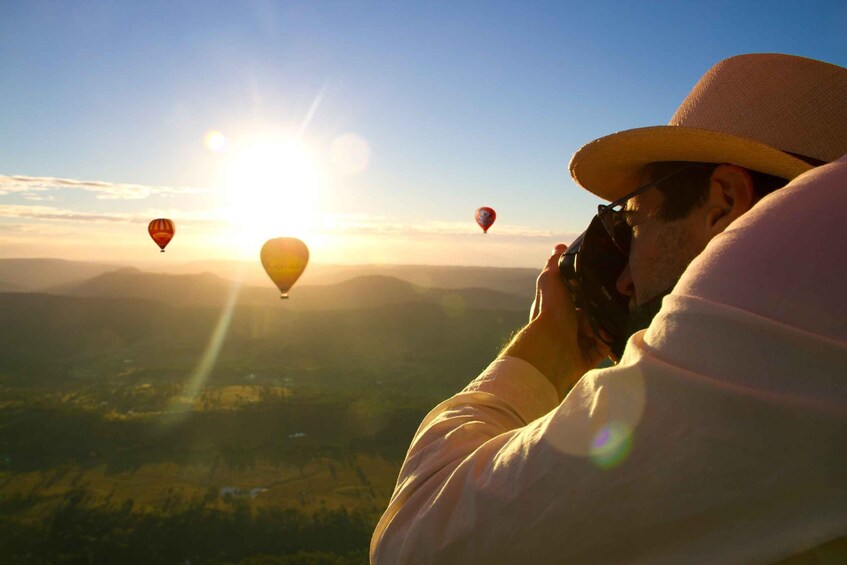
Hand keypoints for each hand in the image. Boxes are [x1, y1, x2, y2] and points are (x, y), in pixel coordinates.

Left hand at [502, 244, 609, 397]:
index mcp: (562, 306)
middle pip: (596, 312)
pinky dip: (612, 341)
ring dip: (610, 324)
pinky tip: (616, 332)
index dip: (595, 288)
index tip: (611, 280)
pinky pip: (608, 347)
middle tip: (621, 299)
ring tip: (618, 316)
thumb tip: (559, 246)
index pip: (583, 295)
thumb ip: (555, 264)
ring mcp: (581, 341)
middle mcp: (571, 323)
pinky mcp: (590, 356)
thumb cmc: (551, 312)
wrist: (552, 348)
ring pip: (604, 329)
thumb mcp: (550, 281)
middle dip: (606, 307)